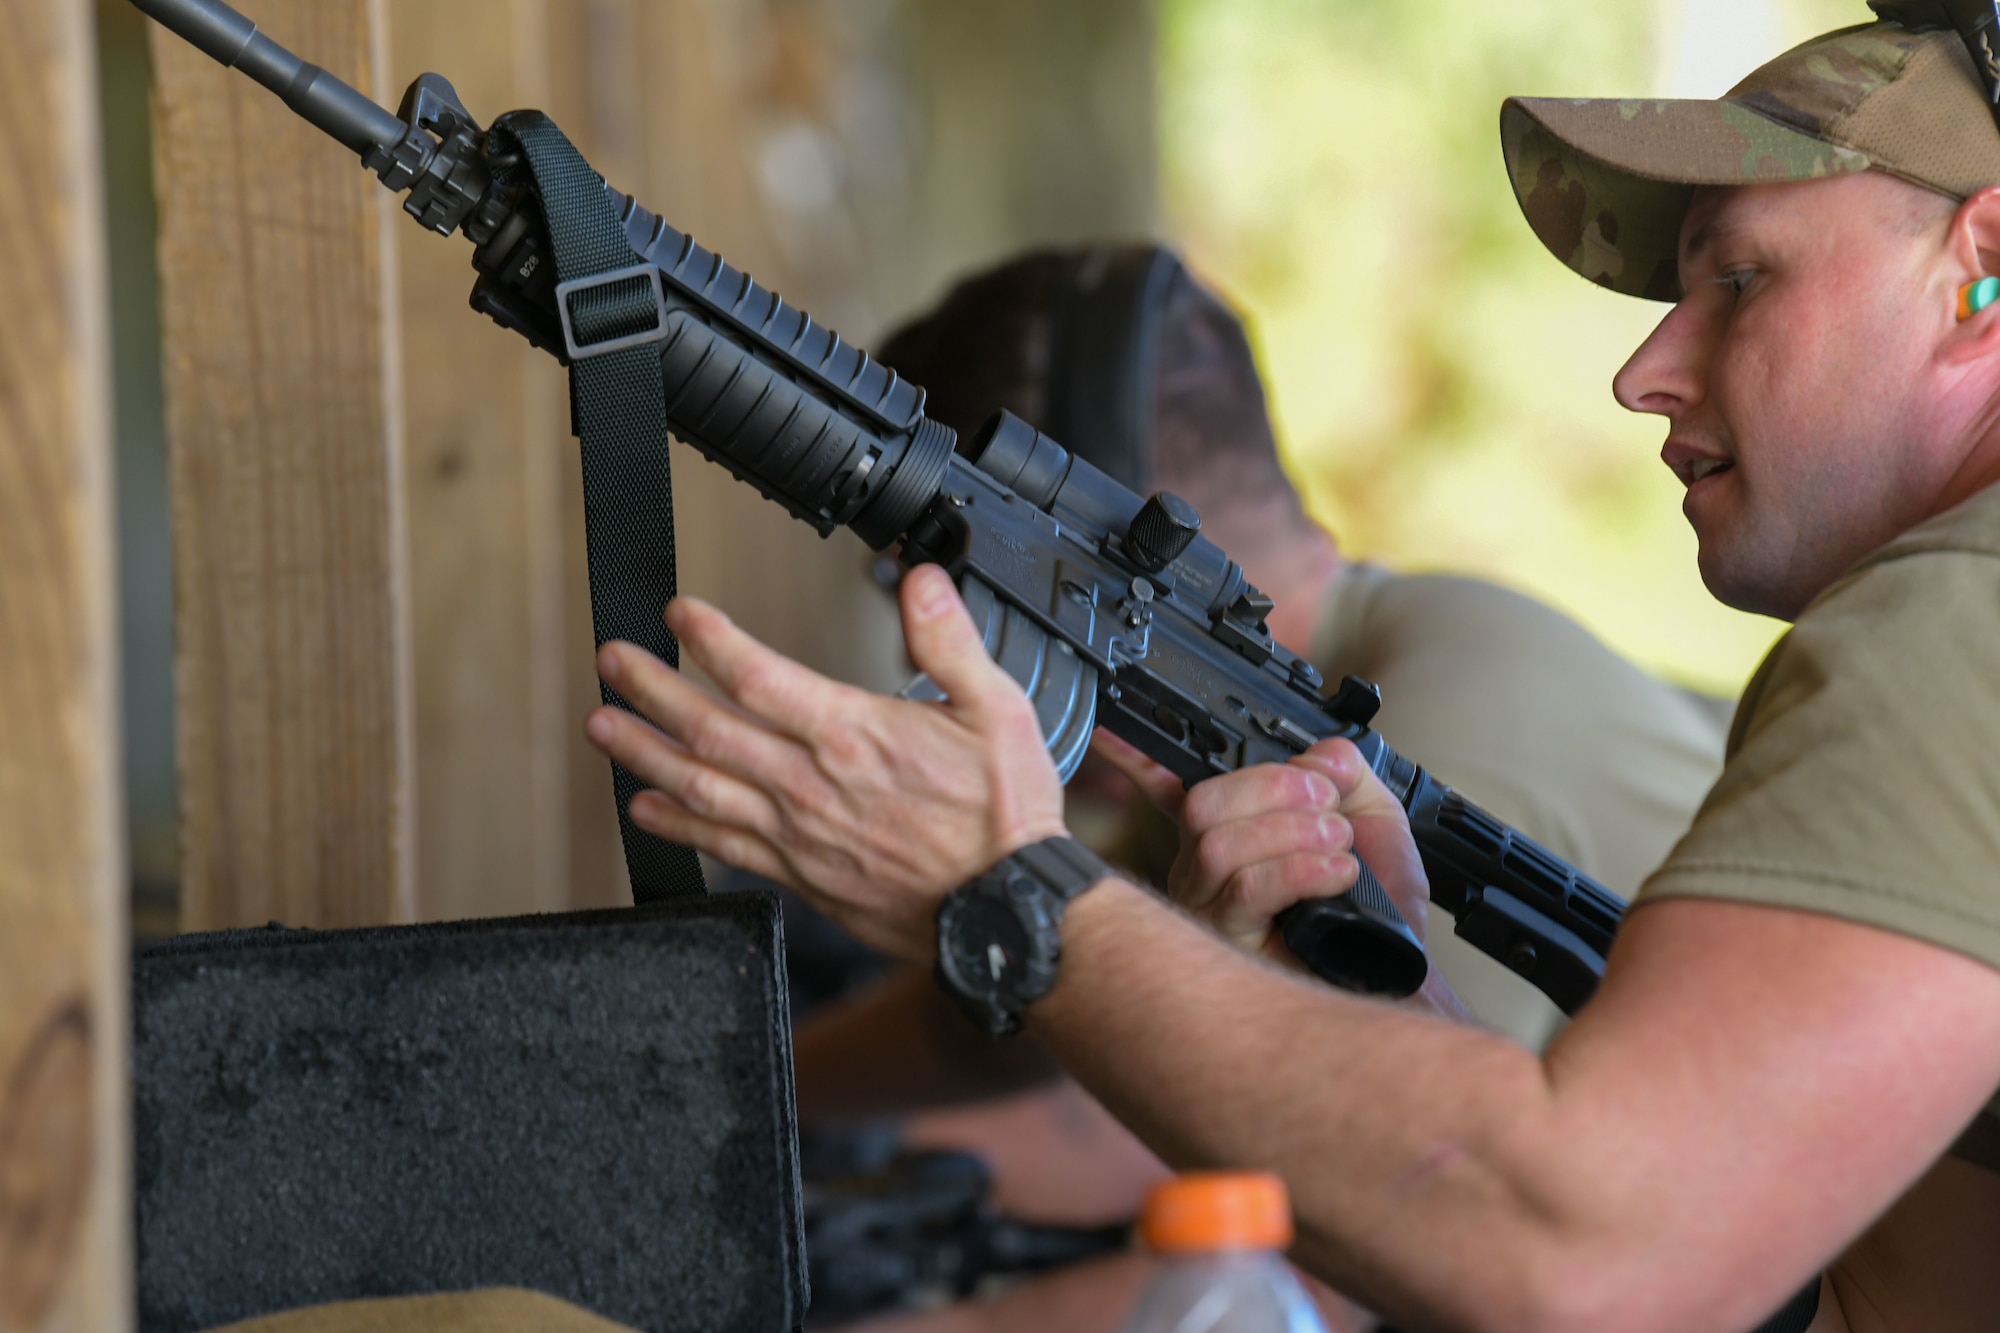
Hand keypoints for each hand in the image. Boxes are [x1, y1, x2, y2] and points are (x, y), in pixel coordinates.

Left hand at [584, 565, 1067, 959]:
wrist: (1005, 912)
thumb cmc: (1004, 817)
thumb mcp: (997, 711)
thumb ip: (950, 641)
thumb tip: (923, 581)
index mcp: (854, 736)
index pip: (758, 677)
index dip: (710, 641)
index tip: (680, 614)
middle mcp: (813, 785)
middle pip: (709, 730)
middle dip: (652, 690)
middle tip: (613, 661)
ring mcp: (801, 835)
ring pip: (701, 789)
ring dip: (645, 755)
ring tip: (603, 726)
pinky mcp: (802, 877)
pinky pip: (723, 847)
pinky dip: (678, 826)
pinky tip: (645, 809)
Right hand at [1094, 734, 1430, 962]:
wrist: (1395, 967)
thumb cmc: (1375, 904)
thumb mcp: (1370, 814)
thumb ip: (1344, 771)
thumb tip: (1316, 758)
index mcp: (1231, 826)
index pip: (1169, 785)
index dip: (1137, 758)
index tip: (1111, 731)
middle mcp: (1205, 864)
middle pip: (1201, 804)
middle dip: (1273, 789)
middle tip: (1327, 804)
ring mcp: (1209, 905)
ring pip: (1219, 844)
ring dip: (1294, 833)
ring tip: (1340, 847)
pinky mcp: (1229, 939)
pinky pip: (1247, 888)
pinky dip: (1303, 869)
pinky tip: (1338, 876)